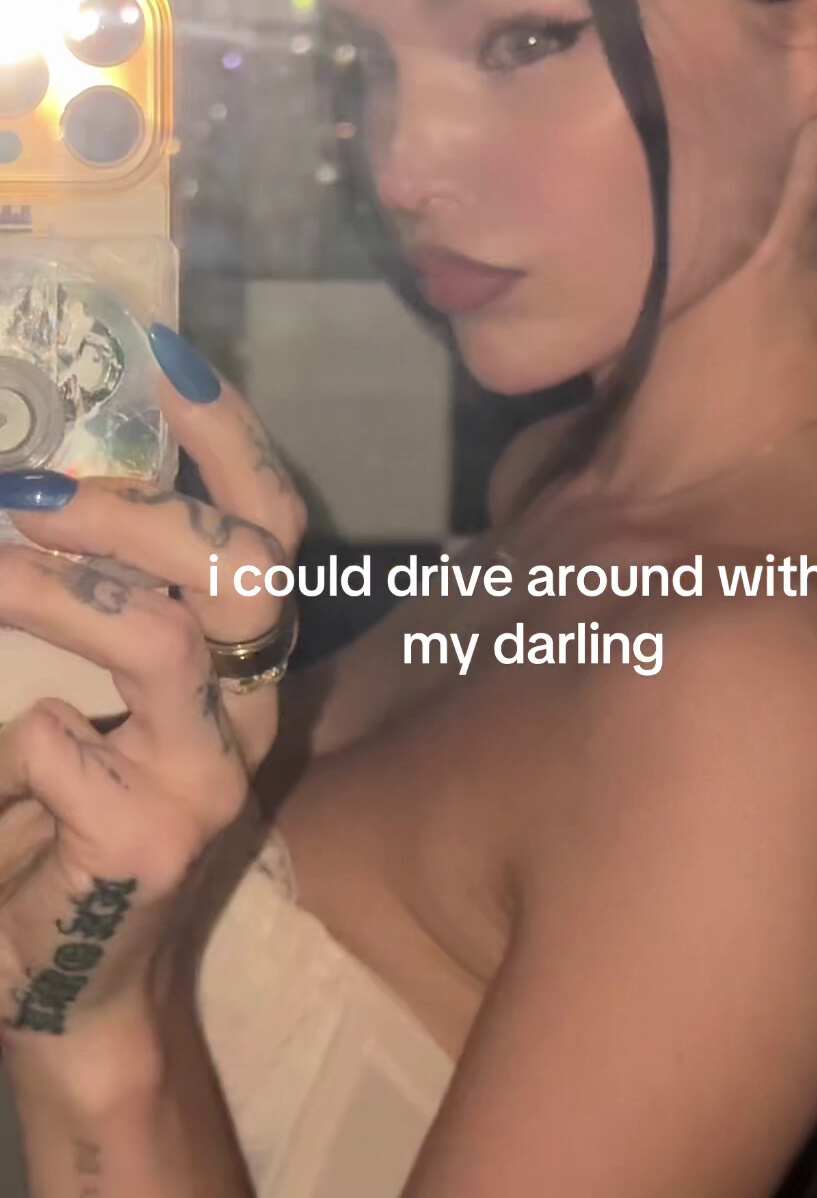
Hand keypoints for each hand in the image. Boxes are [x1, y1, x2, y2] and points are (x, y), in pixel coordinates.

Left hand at [0, 339, 306, 1100]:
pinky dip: (39, 736)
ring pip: (166, 644)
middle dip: (134, 509)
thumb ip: (95, 586)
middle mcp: (250, 708)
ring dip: (61, 592)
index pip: (271, 523)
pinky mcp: (155, 850)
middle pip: (245, 569)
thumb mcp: (91, 680)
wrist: (67, 979)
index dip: (228, 436)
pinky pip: (88, 759)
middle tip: (25, 489)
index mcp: (240, 655)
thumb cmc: (68, 809)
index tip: (159, 358)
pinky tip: (21, 746)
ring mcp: (212, 782)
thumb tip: (38, 472)